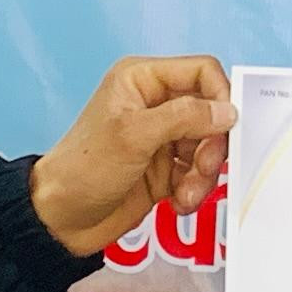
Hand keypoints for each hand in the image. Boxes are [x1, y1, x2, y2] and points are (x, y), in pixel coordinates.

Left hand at [30, 56, 234, 257]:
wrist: (62, 219)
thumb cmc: (85, 168)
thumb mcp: (135, 136)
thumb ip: (185, 117)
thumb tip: (229, 111)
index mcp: (143, 80)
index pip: (201, 72)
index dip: (221, 96)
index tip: (227, 128)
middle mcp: (156, 103)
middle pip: (211, 112)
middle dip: (212, 144)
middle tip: (204, 168)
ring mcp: (162, 137)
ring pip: (208, 146)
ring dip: (205, 173)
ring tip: (187, 194)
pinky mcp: (166, 169)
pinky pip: (199, 173)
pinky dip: (196, 189)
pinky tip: (180, 202)